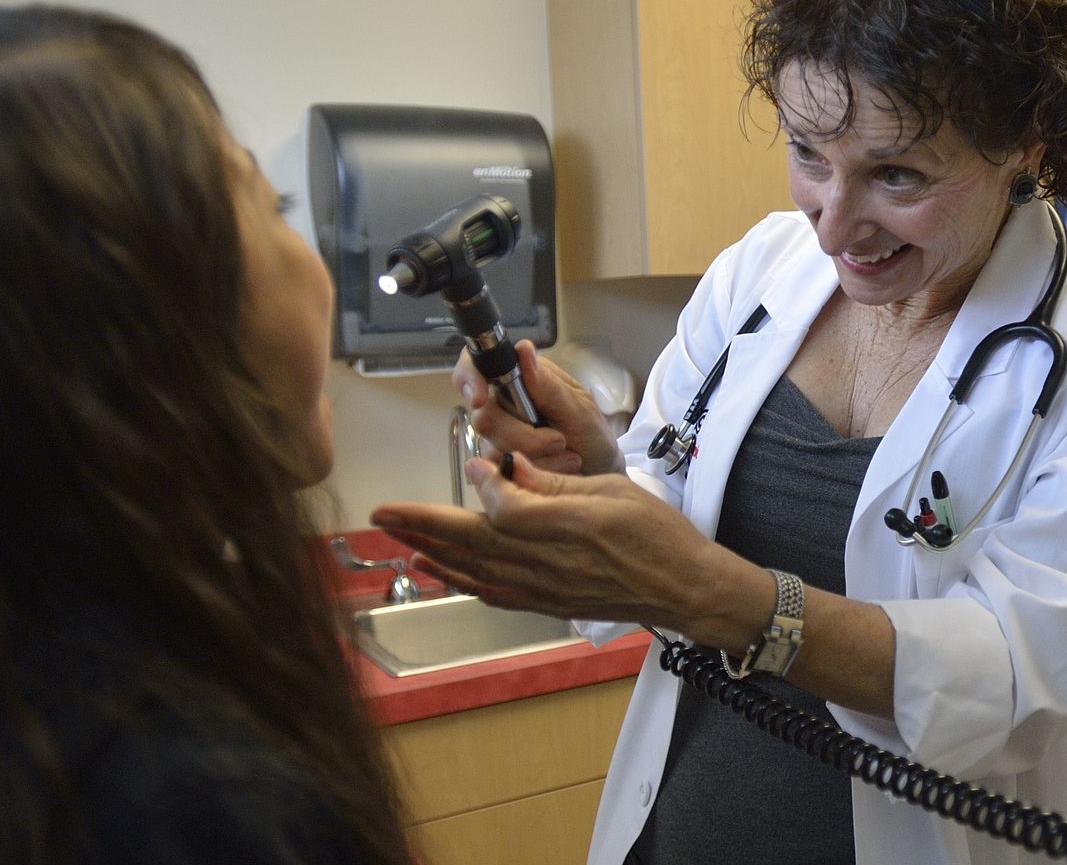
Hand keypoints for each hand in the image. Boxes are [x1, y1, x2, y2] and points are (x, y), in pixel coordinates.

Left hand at [370, 454, 763, 645]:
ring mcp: (546, 589)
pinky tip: (439, 571)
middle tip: (382, 513)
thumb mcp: (613, 488)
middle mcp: (551, 563)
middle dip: (423, 527)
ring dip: (431, 554)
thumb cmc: (657, 533)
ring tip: (396, 538)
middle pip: (474, 544)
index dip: (482, 487)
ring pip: (475, 571)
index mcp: (572, 526)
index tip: (474, 462)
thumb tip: (506, 467)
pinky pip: (494, 593)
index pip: (507, 510)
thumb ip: (555, 482)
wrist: (684, 588)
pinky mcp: (547, 604)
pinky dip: (461, 581)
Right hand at [455, 340, 621, 475]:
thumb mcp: (578, 408)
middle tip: (559, 440)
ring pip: (492, 448)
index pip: (475, 366)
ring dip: (536, 456)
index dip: (469, 378)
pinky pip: (502, 472)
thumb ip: (548, 385)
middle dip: (522, 435)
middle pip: (483, 417)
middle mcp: (502, 404)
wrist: (601, 470)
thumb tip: (522, 350)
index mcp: (519, 378)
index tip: (480, 399)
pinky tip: (559, 467)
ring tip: (568, 456)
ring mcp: (499, 435)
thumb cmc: (591, 434)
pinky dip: (536, 471)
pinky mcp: (501, 463)